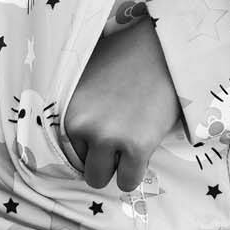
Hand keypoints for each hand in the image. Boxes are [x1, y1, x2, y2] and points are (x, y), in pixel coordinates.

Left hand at [62, 13, 181, 191]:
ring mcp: (108, 136)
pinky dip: (135, 172)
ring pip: (102, 179)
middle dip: (103, 159)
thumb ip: (80, 108)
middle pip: (85, 168)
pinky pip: (128, 182)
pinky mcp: (136, 146)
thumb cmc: (126, 59)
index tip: (107, 129)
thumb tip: (68, 135)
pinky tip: (143, 147)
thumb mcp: (89, 78)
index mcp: (69, 109)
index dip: (91, 144)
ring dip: (116, 166)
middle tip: (121, 136)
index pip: (71, 151)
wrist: (161, 47)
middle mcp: (83, 125)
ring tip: (131, 139)